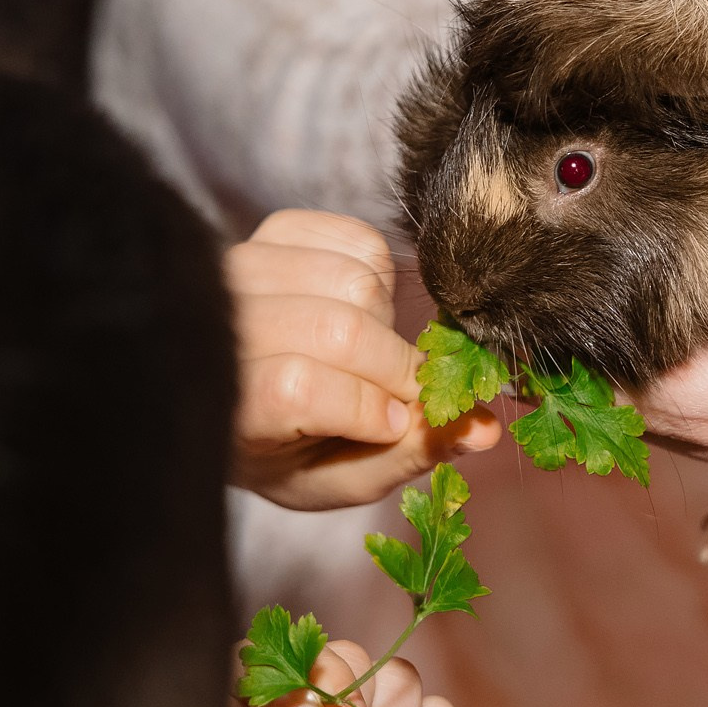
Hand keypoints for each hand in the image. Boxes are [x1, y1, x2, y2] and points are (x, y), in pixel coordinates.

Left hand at [228, 210, 499, 508]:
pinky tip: (365, 310)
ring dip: (387, 324)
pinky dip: (384, 277)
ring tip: (372, 353)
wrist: (239, 381)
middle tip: (405, 392)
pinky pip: (360, 240)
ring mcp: (246, 267)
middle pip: (335, 330)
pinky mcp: (279, 230)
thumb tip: (484, 428)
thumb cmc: (289, 445)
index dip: (363, 408)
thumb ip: (407, 455)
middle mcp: (223, 327)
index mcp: (227, 404)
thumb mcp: (338, 475)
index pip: (296, 388)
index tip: (393, 424)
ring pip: (354, 281)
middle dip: (393, 368)